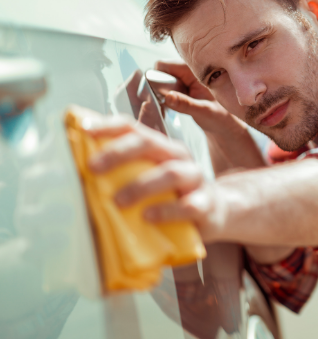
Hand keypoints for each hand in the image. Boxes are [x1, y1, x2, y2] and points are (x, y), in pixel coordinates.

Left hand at [85, 114, 223, 239]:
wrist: (214, 211)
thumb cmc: (172, 194)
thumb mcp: (148, 178)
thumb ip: (122, 173)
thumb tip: (78, 174)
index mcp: (160, 147)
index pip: (133, 128)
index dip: (108, 126)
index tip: (83, 130)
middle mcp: (178, 156)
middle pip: (150, 143)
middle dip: (118, 152)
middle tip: (93, 168)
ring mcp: (195, 178)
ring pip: (171, 173)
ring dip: (141, 186)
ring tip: (118, 201)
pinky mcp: (206, 204)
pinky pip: (188, 206)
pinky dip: (167, 211)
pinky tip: (148, 217)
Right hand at [154, 61, 263, 171]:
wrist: (226, 127)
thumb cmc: (221, 118)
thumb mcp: (204, 111)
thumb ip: (186, 104)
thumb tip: (167, 97)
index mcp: (195, 70)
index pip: (164, 65)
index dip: (158, 77)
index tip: (160, 94)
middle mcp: (188, 71)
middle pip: (160, 72)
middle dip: (158, 86)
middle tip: (165, 103)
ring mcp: (184, 80)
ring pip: (161, 81)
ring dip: (160, 94)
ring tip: (168, 108)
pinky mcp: (181, 89)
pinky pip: (164, 90)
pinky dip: (163, 99)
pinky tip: (169, 109)